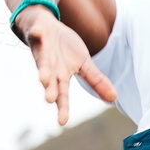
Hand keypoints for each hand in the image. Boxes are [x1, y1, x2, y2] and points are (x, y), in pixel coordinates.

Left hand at [23, 11, 116, 125]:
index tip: (62, 122)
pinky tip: (37, 33)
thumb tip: (114, 98)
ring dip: (43, 69)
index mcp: (61, 76)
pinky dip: (36, 33)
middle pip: (50, 81)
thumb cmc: (65, 48)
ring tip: (43, 78)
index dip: (62, 108)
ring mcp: (41, 51)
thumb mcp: (83, 63)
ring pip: (41, 61)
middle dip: (50, 89)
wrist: (47, 27)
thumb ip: (96, 80)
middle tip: (50, 99)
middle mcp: (49, 67)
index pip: (62, 95)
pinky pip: (35, 33)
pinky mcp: (35, 33)